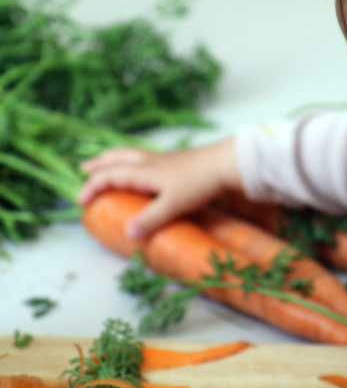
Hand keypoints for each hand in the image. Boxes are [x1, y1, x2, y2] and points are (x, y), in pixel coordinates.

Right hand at [77, 138, 241, 238]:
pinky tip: (142, 167)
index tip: (80, 201)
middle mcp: (148, 161)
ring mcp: (162, 159)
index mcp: (143, 171)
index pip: (109, 177)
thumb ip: (150, 219)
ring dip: (114, 158)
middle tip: (84, 169)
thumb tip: (128, 233)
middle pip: (116, 158)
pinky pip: (145, 157)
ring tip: (107, 162)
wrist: (224, 164)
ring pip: (130, 154)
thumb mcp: (172, 205)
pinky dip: (133, 159)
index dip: (92, 188)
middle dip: (98, 164)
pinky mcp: (175, 160)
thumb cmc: (198, 183)